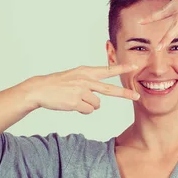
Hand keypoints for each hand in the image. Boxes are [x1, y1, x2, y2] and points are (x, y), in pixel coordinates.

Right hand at [26, 64, 140, 114]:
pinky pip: (88, 111)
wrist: (40, 89)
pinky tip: (72, 105)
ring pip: (97, 105)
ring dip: (89, 106)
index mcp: (86, 71)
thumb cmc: (58, 84)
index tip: (134, 66)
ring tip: (75, 100)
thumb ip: (89, 82)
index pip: (108, 70)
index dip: (122, 68)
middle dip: (125, 94)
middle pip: (110, 89)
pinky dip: (82, 111)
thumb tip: (99, 101)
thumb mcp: (75, 76)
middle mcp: (86, 80)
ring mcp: (81, 91)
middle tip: (137, 96)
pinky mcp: (76, 102)